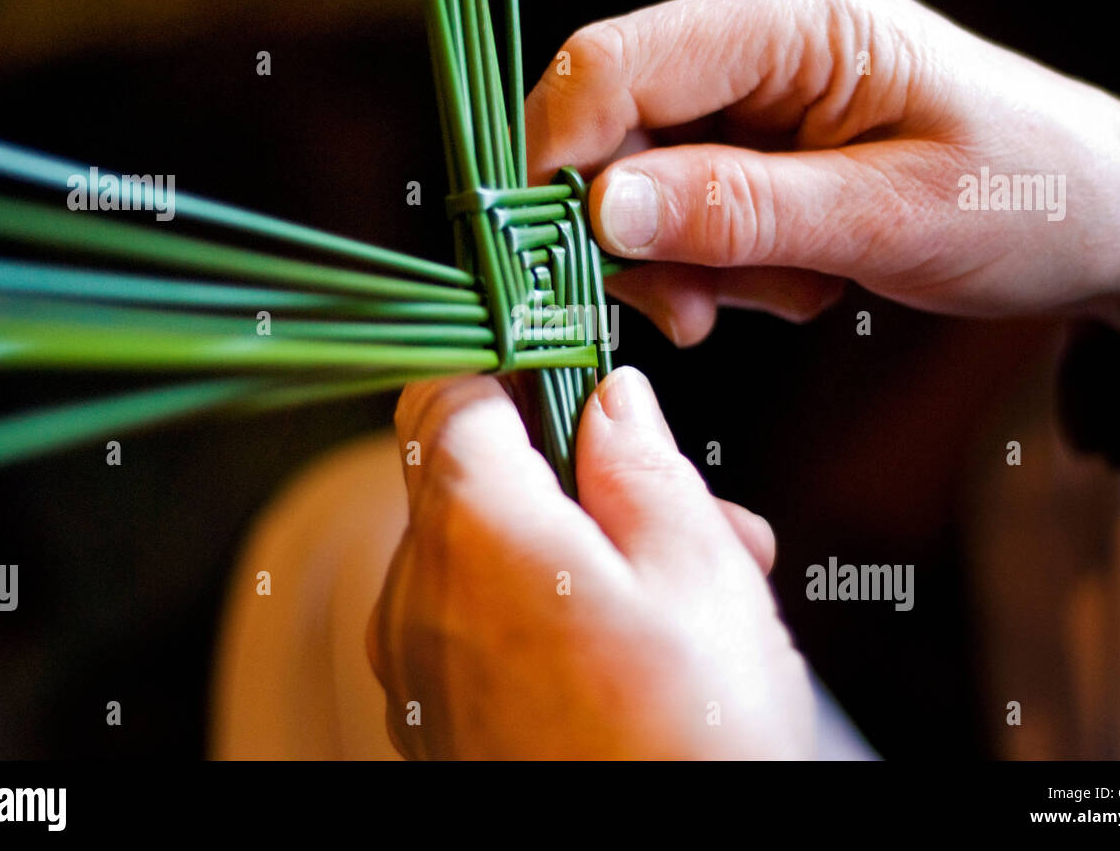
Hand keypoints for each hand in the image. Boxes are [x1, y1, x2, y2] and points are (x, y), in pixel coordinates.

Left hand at [368, 367, 813, 758]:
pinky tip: (631, 652)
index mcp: (475, 532)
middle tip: (681, 513)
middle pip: (474, 476)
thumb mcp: (700, 574)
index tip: (580, 375)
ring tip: (682, 597)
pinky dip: (544, 614)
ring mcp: (419, 668)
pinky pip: (477, 628)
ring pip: (486, 555)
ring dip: (574, 549)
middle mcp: (419, 596)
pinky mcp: (438, 721)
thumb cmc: (688, 752)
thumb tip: (613, 401)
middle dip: (576, 475)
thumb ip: (643, 465)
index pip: (449, 391)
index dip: (520, 367)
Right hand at [527, 0, 1119, 377]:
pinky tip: (799, 282)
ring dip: (697, 265)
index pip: (614, 64)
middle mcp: (756, 40)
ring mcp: (752, 92)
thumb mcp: (887, 216)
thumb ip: (740, 211)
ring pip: (643, 187)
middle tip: (706, 312)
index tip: (554, 259)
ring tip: (798, 290)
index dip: (558, 158)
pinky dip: (722, 269)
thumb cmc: (1026, 197)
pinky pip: (686, 214)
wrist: (1093, 218)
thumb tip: (599, 208)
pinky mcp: (757, 143)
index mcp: (790, 20)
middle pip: (614, 133)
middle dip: (644, 239)